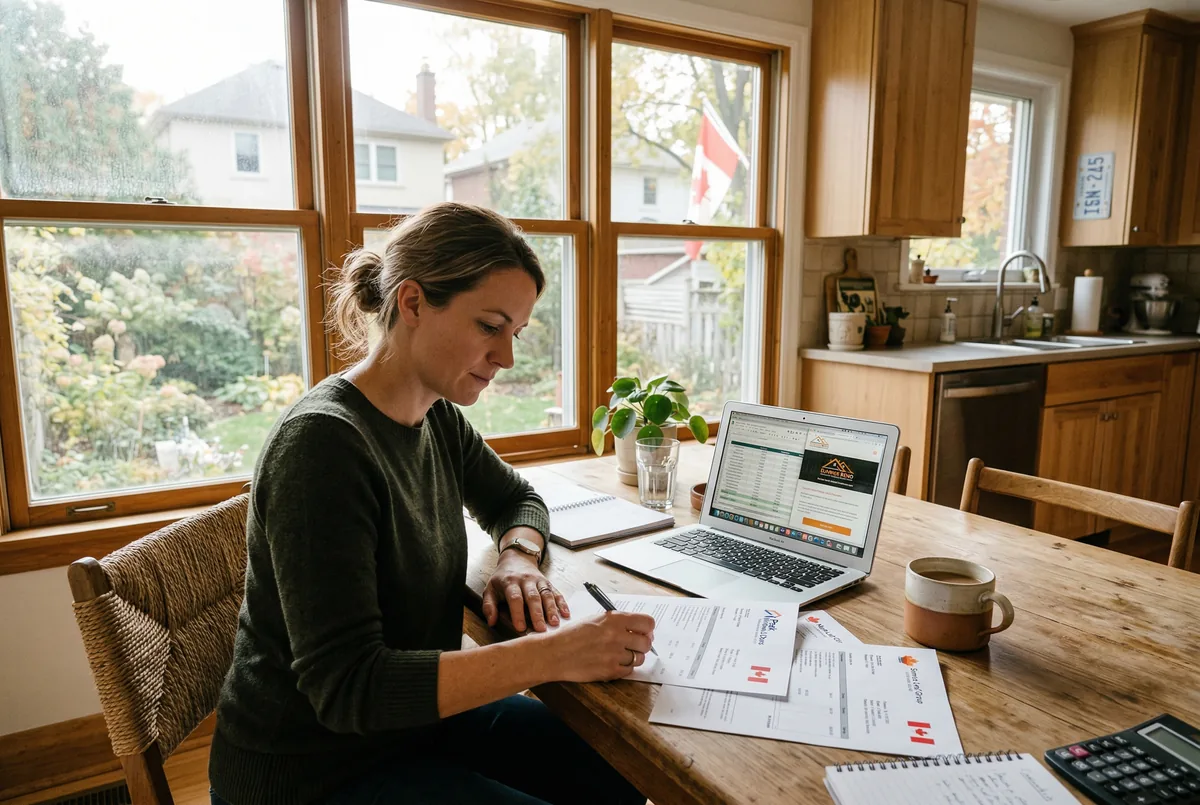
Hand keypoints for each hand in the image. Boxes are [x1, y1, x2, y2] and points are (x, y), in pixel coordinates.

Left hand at [482, 551, 569, 632]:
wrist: (516, 559)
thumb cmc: (502, 579)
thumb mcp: (490, 589)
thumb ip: (489, 606)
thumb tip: (491, 622)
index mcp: (510, 582)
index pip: (515, 597)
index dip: (518, 613)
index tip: (520, 628)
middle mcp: (526, 580)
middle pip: (533, 597)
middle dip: (537, 613)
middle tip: (540, 629)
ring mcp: (538, 580)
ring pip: (546, 594)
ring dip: (551, 609)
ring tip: (554, 623)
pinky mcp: (547, 582)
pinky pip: (556, 592)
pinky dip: (562, 603)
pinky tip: (566, 614)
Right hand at [534, 611, 655, 681]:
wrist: (554, 653)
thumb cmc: (572, 635)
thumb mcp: (595, 620)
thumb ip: (617, 622)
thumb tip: (638, 629)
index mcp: (614, 619)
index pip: (647, 622)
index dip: (648, 629)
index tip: (645, 632)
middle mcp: (617, 636)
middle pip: (646, 642)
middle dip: (642, 644)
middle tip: (634, 645)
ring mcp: (614, 655)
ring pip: (639, 658)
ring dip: (633, 657)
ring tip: (619, 654)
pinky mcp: (610, 671)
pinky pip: (628, 671)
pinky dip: (623, 668)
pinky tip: (612, 662)